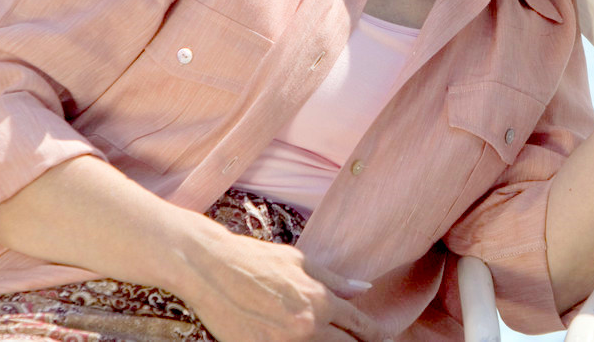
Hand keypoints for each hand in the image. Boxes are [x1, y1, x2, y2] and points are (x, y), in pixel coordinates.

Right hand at [177, 227, 385, 341]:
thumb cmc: (256, 259)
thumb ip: (335, 280)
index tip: (383, 338)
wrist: (210, 269)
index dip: (376, 334)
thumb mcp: (301, 261)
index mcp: (320, 300)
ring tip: (336, 341)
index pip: (360, 325)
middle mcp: (306, 327)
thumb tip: (365, 288)